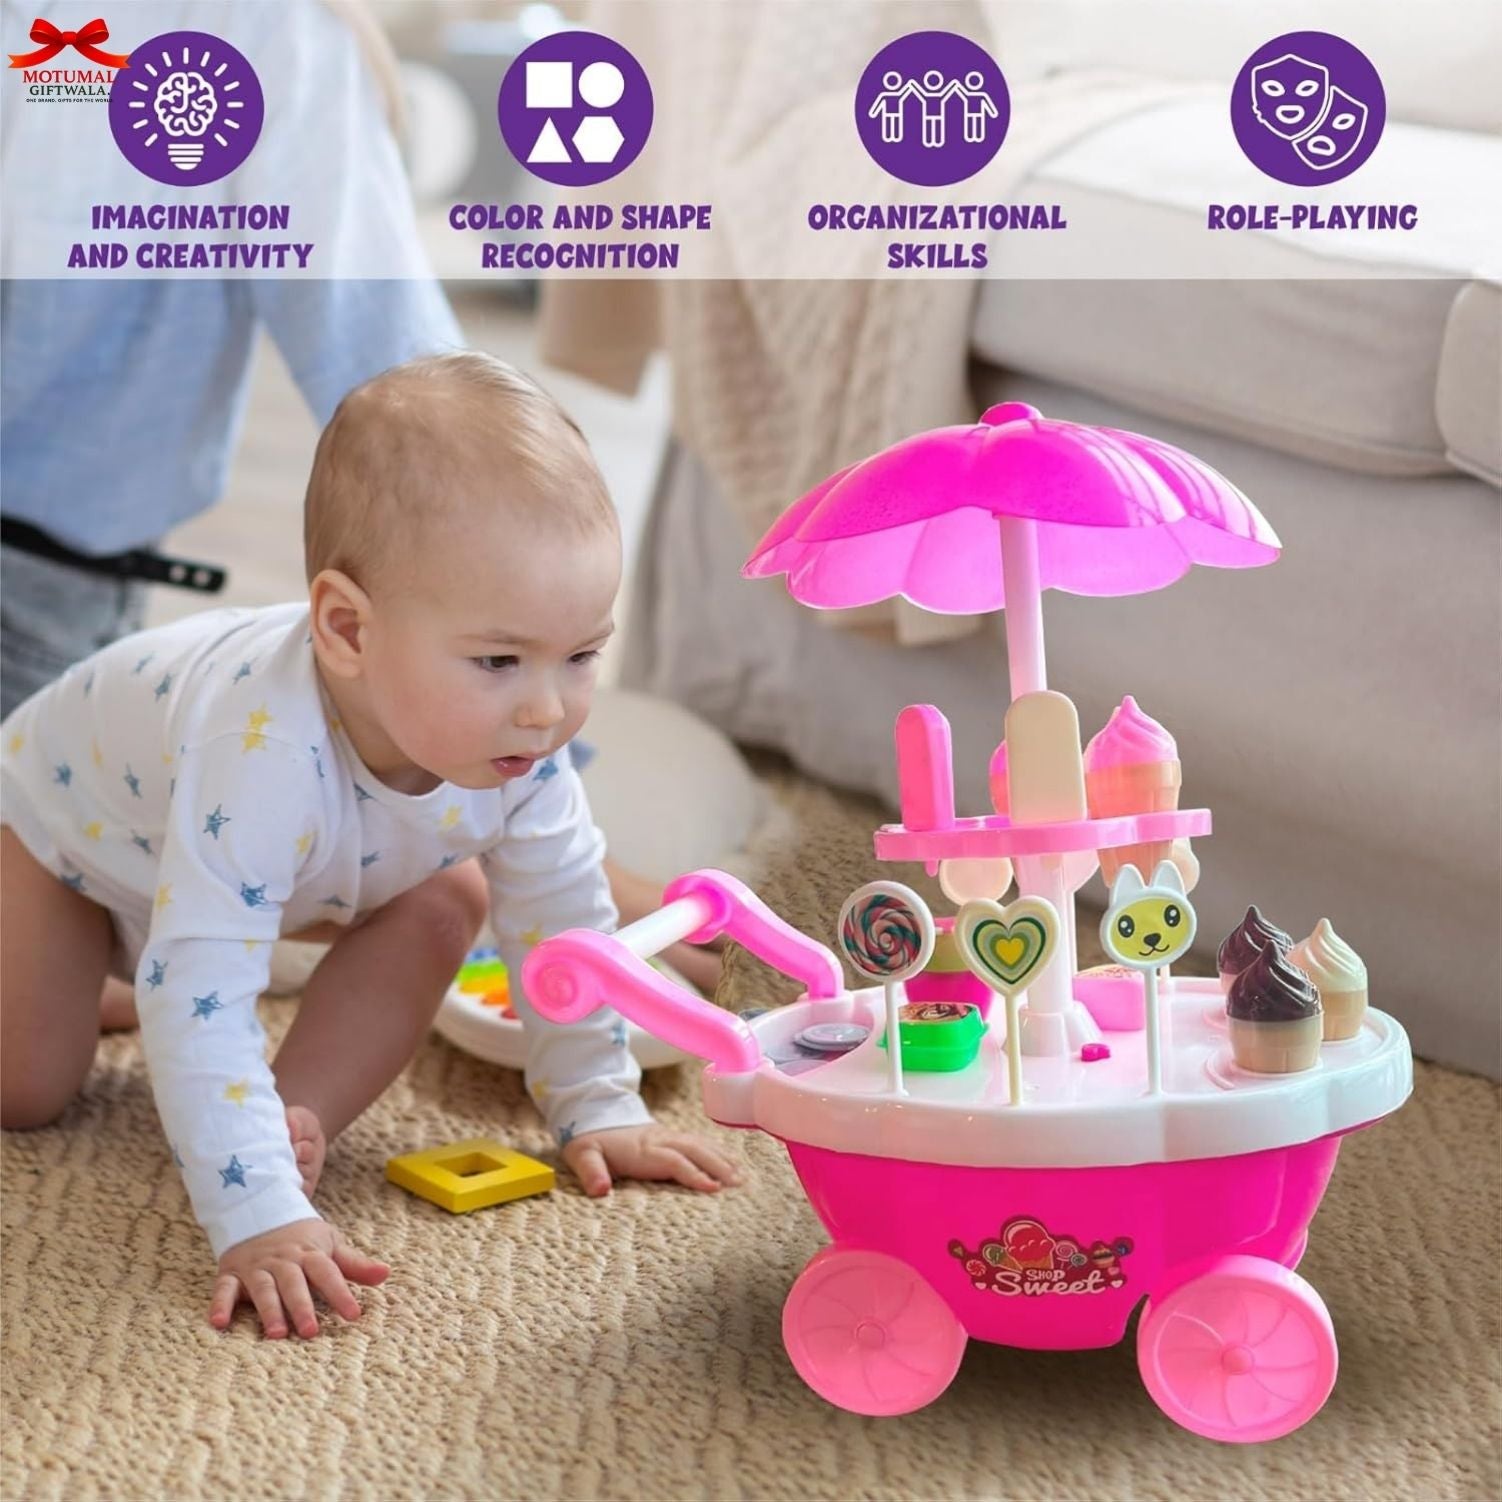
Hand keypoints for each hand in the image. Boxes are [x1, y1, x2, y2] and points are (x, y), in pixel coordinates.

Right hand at [210, 1218, 388, 1338]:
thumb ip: (354, 1264)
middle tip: (312, 1331)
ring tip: (277, 1334)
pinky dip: (219, 1305)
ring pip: (263, 1289)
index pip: (328, 1273)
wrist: (259, 1209)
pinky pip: (224, 1289)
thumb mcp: (330, 1245)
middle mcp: (283, 1261)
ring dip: (269, 1310)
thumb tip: (386, 1274)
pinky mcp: (231, 1273)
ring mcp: (256, 1267)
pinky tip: (219, 1323)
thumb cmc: (302, 1238)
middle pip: (294, 1284)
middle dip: (302, 1307)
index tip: (354, 1314)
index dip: (341, 1293)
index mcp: (310, 1253)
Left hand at [561, 1123, 742, 1196]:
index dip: (693, 1173)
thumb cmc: (589, 1142)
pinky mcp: (671, 1137)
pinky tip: (733, 1163)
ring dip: (722, 1159)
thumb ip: (591, 1172)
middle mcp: (659, 1140)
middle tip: (740, 1184)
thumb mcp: (582, 1155)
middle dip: (718, 1166)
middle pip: (694, 1150)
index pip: (672, 1160)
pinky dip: (718, 1151)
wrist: (594, 1117)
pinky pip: (699, 1142)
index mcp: (641, 1149)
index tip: (713, 1188)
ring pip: (700, 1144)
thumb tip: (599, 1191)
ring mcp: (667, 1136)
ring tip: (743, 1177)